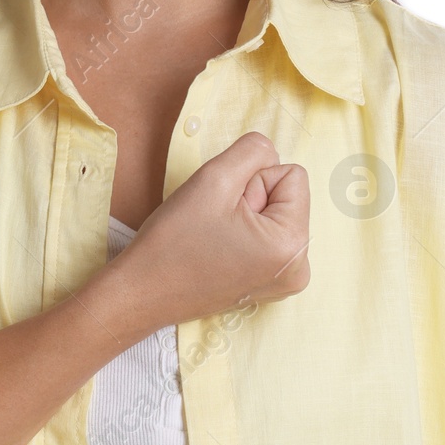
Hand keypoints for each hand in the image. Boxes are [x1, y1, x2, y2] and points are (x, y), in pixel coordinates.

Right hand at [109, 131, 310, 330]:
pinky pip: (267, 235)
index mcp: (293, 245)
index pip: (292, 175)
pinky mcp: (270, 283)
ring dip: (246, 214)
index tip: (225, 208)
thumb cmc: (175, 241)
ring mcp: (286, 280)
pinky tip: (219, 248)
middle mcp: (300, 267)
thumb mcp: (214, 178)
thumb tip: (271, 151)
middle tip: (216, 223)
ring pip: (274, 213)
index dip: (253, 181)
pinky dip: (244, 232)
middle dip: (250, 198)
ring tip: (216, 236)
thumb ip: (253, 151)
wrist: (144, 292)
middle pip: (286, 196)